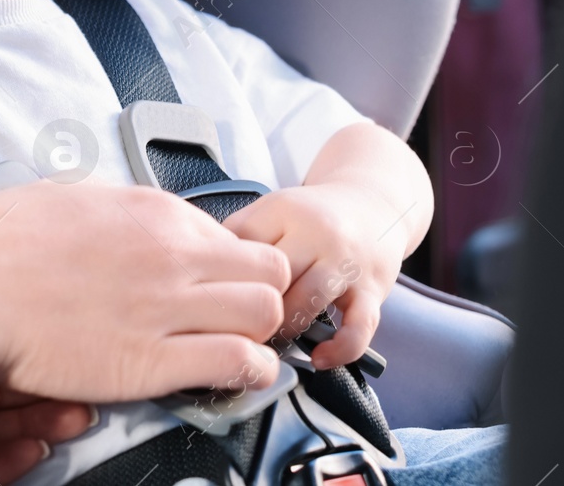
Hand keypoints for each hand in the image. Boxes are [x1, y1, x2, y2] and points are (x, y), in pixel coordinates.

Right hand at [0, 180, 290, 416]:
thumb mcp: (69, 197)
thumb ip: (119, 210)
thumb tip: (138, 222)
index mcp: (152, 210)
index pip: (233, 234)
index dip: (228, 263)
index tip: (212, 283)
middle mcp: (172, 253)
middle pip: (270, 270)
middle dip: (263, 294)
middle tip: (237, 316)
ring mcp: (166, 309)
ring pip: (266, 315)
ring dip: (259, 333)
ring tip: (234, 346)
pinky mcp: (152, 362)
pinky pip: (239, 364)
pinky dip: (248, 373)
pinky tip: (228, 375)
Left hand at [221, 121, 432, 370]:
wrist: (373, 204)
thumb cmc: (311, 216)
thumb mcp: (271, 212)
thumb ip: (234, 238)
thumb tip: (190, 269)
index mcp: (283, 211)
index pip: (240, 249)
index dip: (218, 280)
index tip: (202, 300)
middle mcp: (316, 234)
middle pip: (271, 279)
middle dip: (248, 310)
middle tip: (231, 329)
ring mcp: (346, 263)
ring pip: (307, 303)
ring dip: (283, 329)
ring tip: (267, 342)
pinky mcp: (372, 291)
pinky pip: (358, 327)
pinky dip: (338, 349)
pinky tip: (318, 359)